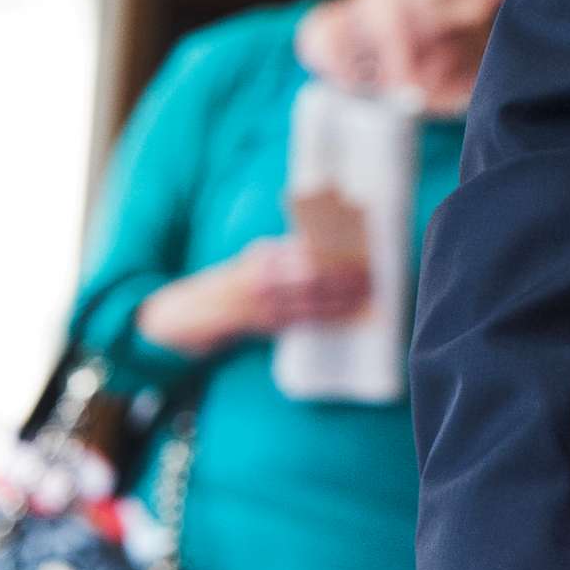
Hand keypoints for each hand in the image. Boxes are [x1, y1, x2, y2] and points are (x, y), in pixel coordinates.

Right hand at [135, 236, 371, 356]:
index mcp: (263, 261)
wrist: (198, 311)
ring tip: (368, 293)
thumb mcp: (255, 257)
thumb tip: (319, 242)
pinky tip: (349, 312)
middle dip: (345, 279)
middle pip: (316, 280)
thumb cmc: (235, 278)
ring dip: (344, 299)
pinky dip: (331, 316)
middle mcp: (265, 284)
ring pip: (314, 303)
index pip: (306, 255)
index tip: (357, 252)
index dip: (334, 256)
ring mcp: (268, 308)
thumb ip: (284, 252)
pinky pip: (308, 321)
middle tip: (371, 275)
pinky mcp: (271, 327)